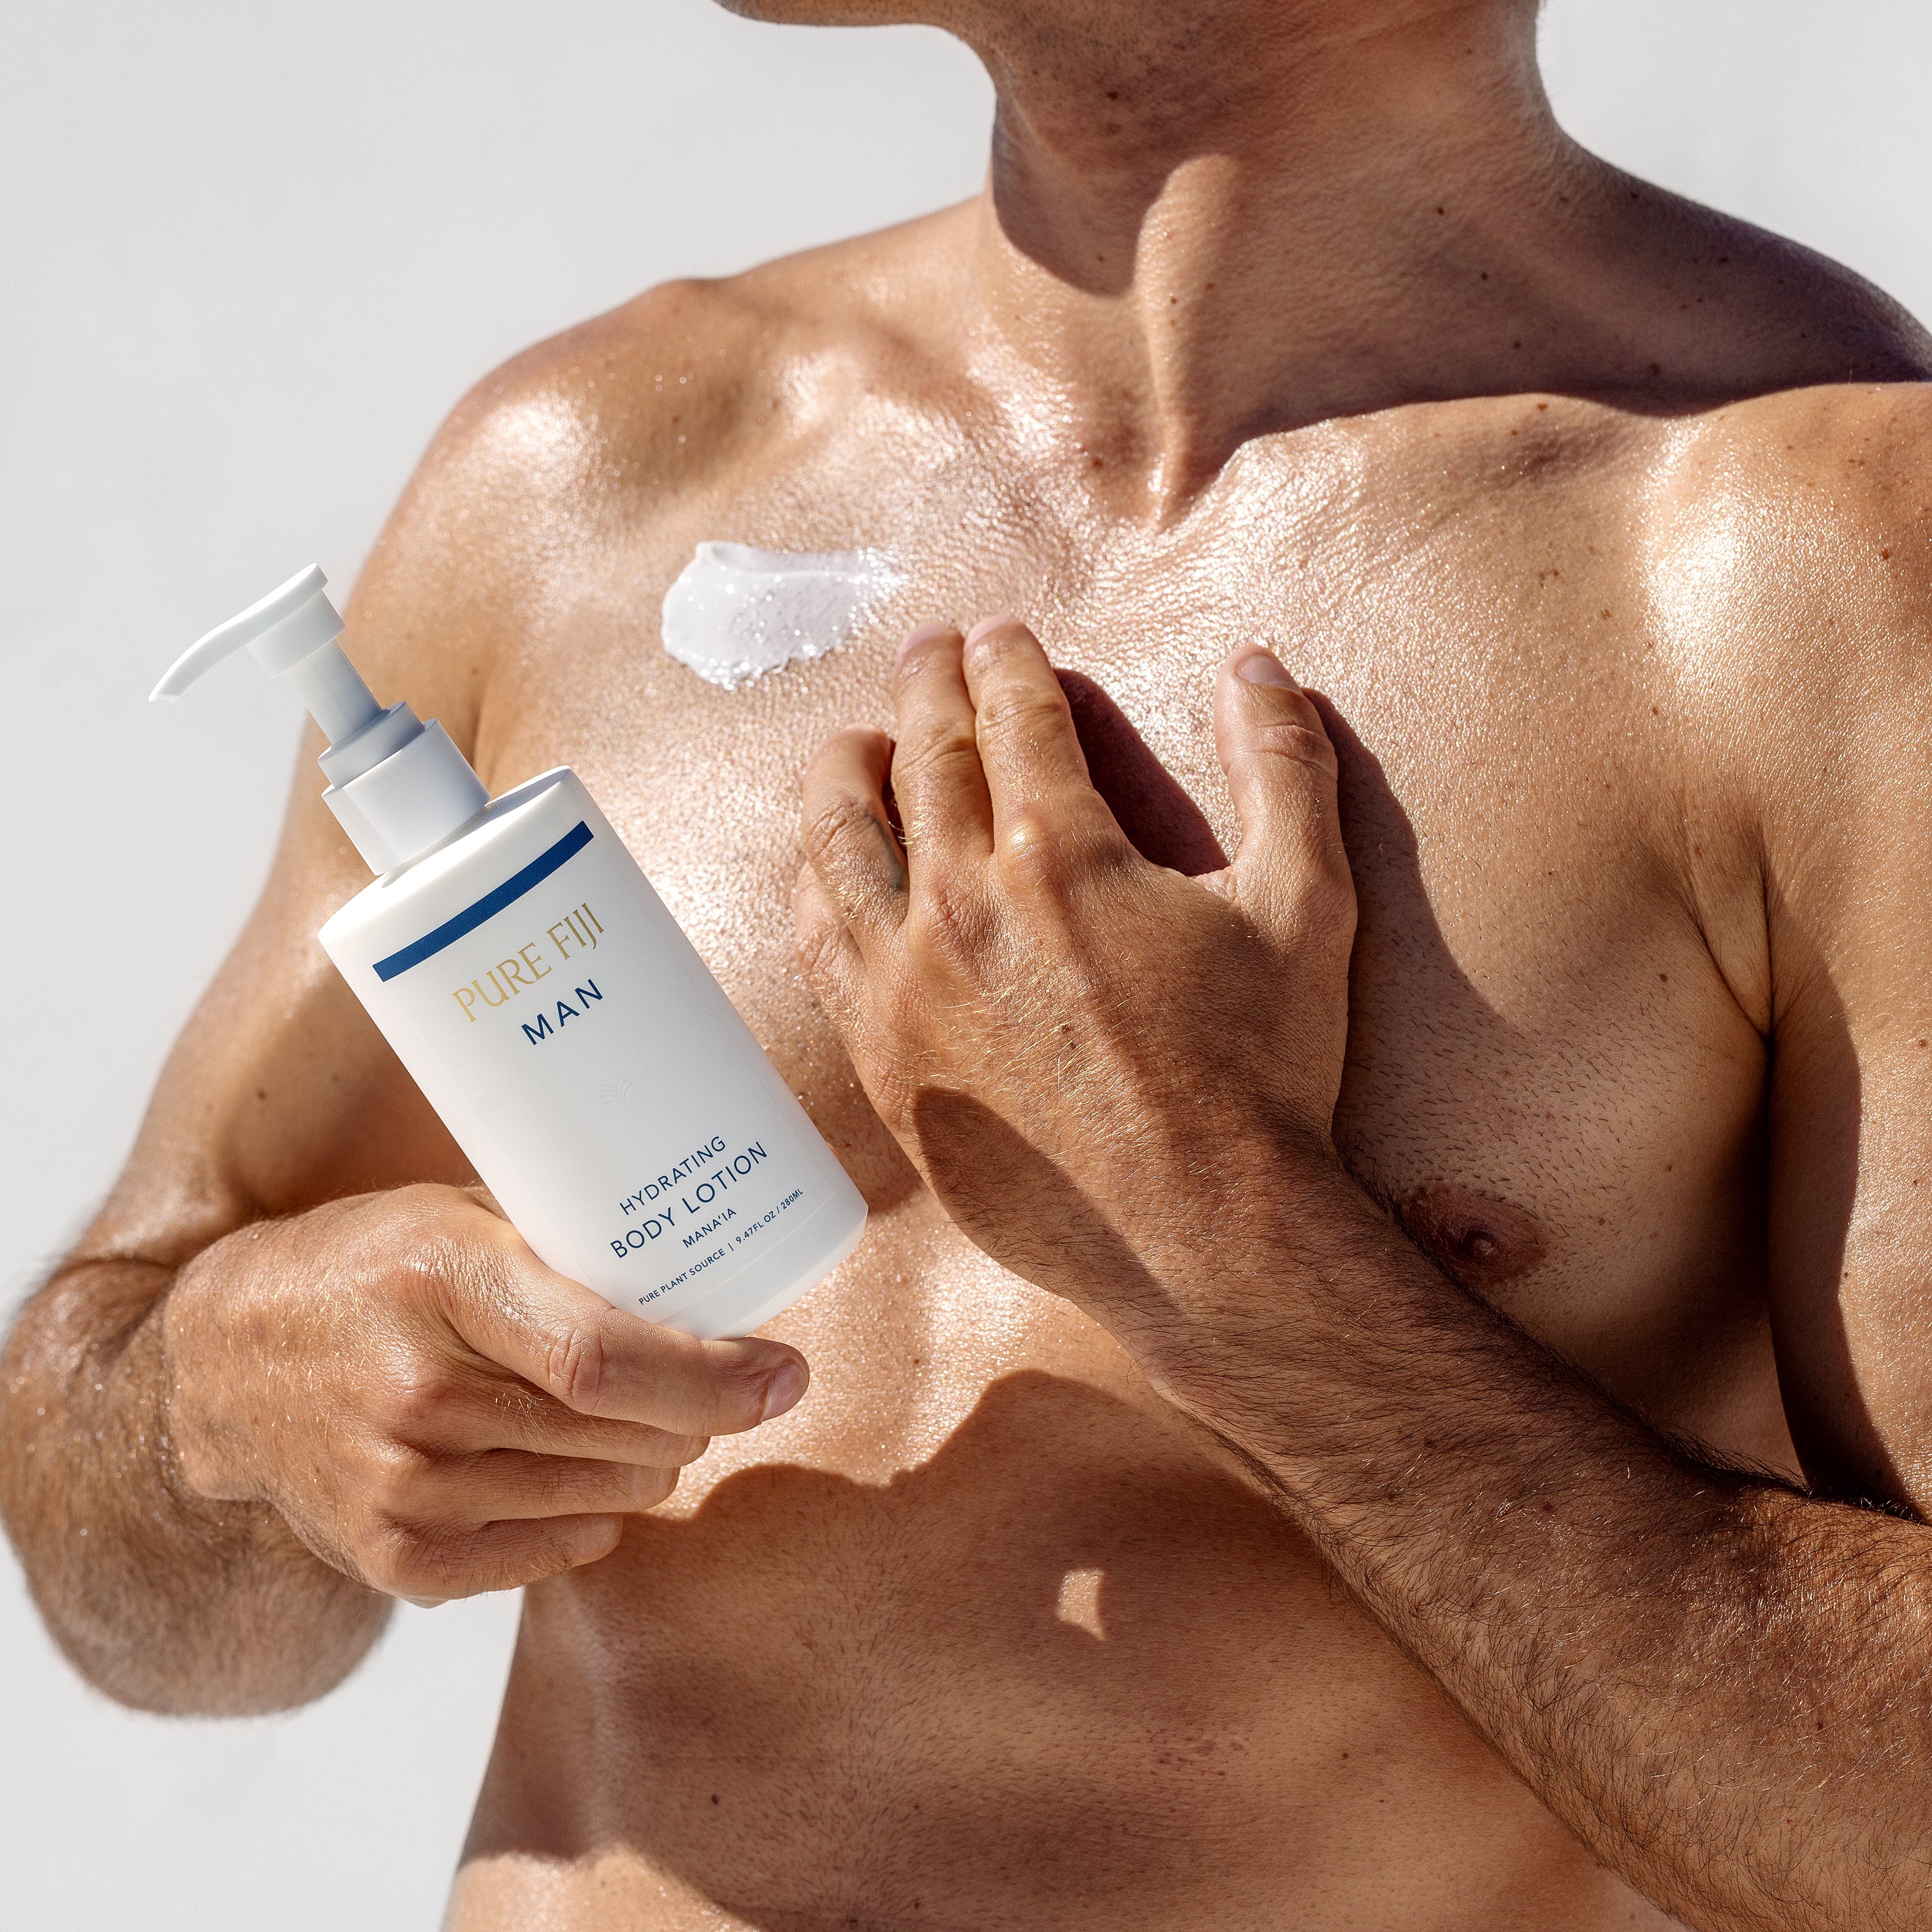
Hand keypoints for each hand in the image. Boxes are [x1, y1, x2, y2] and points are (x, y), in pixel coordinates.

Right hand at [160, 1184, 808, 1603]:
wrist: (223, 1364)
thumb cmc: (367, 1263)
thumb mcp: (459, 1214)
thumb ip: (569, 1244)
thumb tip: (716, 1261)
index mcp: (441, 1280)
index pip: (606, 1357)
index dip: (713, 1378)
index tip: (785, 1376)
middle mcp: (417, 1392)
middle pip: (615, 1435)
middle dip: (699, 1419)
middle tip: (724, 1392)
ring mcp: (399, 1486)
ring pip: (596, 1496)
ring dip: (653, 1465)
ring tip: (649, 1427)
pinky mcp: (389, 1557)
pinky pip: (546, 1553)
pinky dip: (592, 1520)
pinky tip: (588, 1480)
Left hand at [794, 617, 1355, 1335]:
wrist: (1199, 1234)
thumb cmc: (1261, 1075)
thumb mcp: (1307, 906)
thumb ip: (1285, 772)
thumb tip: (1257, 667)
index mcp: (1060, 853)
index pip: (1012, 715)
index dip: (1004, 660)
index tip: (998, 635)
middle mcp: (962, 904)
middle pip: (922, 757)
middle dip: (926, 687)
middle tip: (930, 655)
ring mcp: (907, 984)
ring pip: (840, 839)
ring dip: (844, 769)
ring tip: (854, 742)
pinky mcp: (882, 1058)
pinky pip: (817, 942)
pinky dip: (815, 883)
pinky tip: (826, 870)